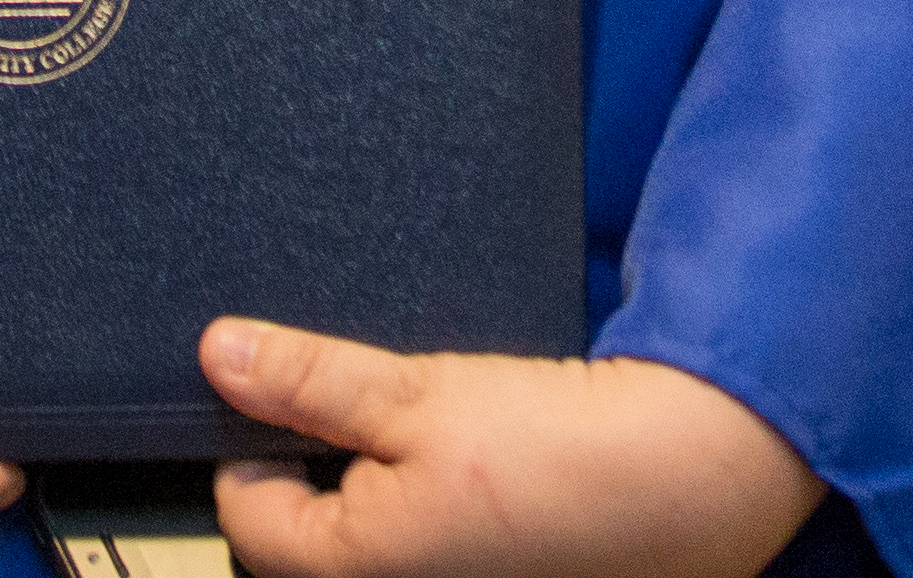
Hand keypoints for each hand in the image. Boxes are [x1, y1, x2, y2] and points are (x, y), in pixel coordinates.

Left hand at [200, 319, 818, 577]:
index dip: (261, 437)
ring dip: (394, 482)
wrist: (695, 480)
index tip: (298, 390)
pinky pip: (442, 545)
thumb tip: (217, 355)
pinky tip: (490, 461)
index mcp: (353, 572)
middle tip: (385, 404)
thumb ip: (309, 380)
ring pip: (383, 536)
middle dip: (332, 461)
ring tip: (445, 431)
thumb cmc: (559, 452)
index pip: (248, 514)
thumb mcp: (417, 395)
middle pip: (314, 536)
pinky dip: (447, 503)